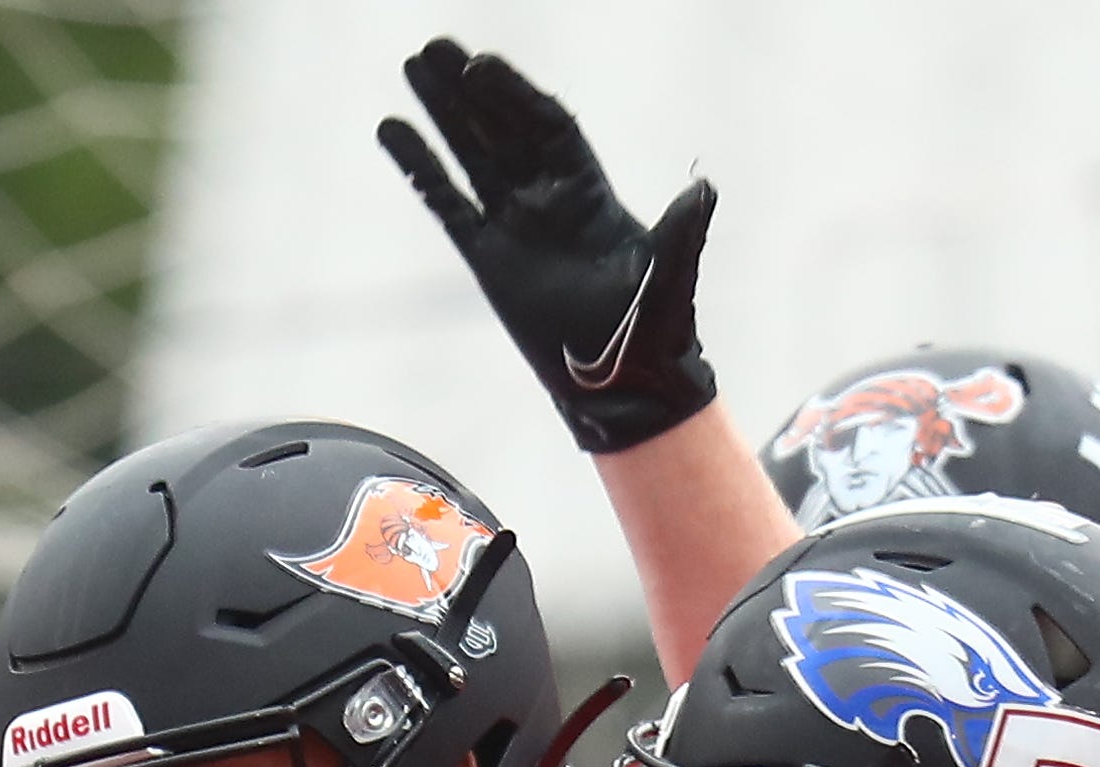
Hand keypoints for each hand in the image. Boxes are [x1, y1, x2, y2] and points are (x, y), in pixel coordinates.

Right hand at [380, 38, 716, 454]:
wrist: (622, 385)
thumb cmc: (654, 332)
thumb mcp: (670, 274)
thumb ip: (682, 231)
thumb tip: (704, 190)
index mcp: (590, 192)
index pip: (547, 126)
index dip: (514, 94)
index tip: (480, 64)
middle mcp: (549, 198)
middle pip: (503, 128)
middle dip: (470, 89)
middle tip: (432, 48)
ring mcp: (514, 225)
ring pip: (472, 155)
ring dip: (443, 114)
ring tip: (413, 67)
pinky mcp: (487, 259)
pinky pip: (448, 204)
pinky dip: (422, 169)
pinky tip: (394, 131)